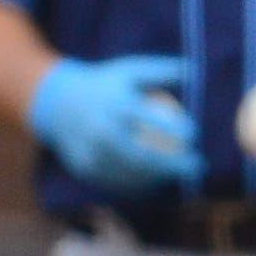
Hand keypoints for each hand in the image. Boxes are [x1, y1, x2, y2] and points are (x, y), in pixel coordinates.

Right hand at [28, 56, 201, 193]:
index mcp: (112, 104)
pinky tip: (163, 182)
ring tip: (185, 176)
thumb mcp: (128, 71)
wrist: (56, 102)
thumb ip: (161, 71)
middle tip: (199, 166)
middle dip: (176, 166)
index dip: (178, 129)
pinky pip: (119, 182)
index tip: (195, 134)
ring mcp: (91, 152)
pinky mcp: (85, 168)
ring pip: (134, 174)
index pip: (152, 119)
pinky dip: (143, 185)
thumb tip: (194, 70)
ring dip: (164, 179)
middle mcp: (100, 130)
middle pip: (144, 157)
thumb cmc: (103, 85)